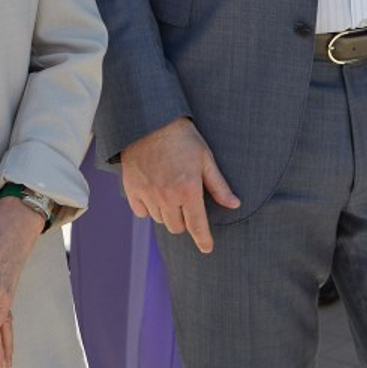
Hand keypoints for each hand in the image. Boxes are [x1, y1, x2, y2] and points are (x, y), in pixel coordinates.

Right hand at [119, 118, 239, 253]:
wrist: (149, 119)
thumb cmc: (181, 136)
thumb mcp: (205, 157)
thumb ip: (218, 185)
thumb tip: (234, 205)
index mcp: (188, 190)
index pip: (197, 226)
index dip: (204, 240)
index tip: (206, 247)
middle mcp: (167, 196)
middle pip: (177, 227)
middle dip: (184, 219)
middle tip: (185, 202)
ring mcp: (147, 194)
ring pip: (160, 220)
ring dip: (167, 213)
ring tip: (169, 192)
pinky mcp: (131, 189)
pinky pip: (141, 212)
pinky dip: (148, 207)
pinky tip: (153, 192)